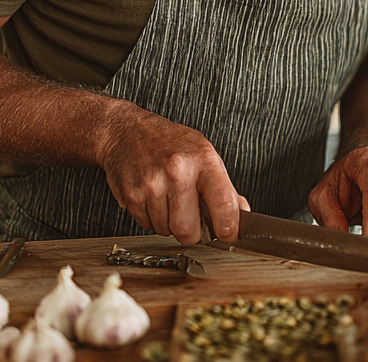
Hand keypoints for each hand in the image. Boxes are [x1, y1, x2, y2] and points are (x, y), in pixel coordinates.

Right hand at [97, 111, 245, 244]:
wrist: (127, 132)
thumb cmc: (169, 142)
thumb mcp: (203, 154)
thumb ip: (224, 186)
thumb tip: (241, 214)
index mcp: (203, 160)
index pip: (223, 203)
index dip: (228, 227)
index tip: (228, 234)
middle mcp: (178, 172)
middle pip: (188, 229)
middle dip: (191, 232)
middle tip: (190, 218)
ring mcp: (152, 185)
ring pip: (166, 230)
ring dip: (169, 224)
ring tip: (167, 199)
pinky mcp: (131, 196)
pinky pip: (147, 225)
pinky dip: (152, 219)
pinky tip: (153, 198)